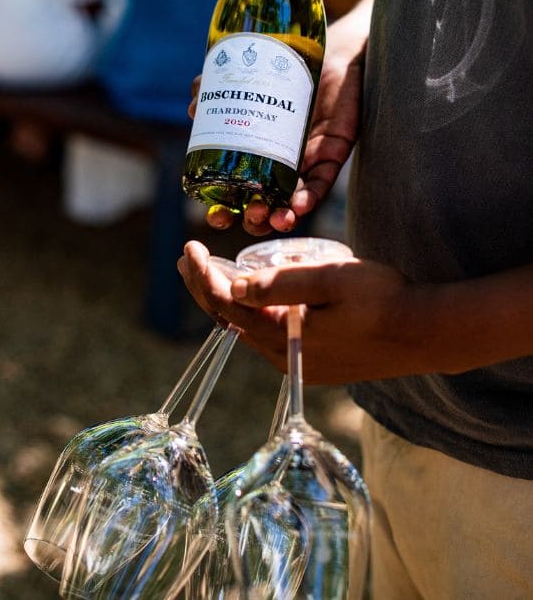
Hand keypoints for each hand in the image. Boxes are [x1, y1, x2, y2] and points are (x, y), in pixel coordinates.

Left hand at [179, 239, 417, 383]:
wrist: (424, 334)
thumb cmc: (382, 298)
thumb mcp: (331, 279)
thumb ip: (281, 282)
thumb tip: (234, 287)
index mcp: (281, 335)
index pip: (226, 304)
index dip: (202, 276)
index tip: (189, 247)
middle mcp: (281, 357)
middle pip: (229, 320)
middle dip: (204, 287)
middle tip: (187, 259)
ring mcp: (296, 363)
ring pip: (247, 329)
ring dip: (226, 300)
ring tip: (209, 273)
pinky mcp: (311, 363)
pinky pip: (267, 336)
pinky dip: (250, 312)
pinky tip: (250, 296)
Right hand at [187, 11, 366, 235]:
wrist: (337, 49)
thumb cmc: (290, 65)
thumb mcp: (251, 76)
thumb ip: (222, 87)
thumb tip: (194, 106)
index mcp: (259, 153)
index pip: (240, 193)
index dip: (226, 210)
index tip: (215, 216)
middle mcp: (283, 163)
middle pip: (267, 204)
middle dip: (254, 219)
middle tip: (245, 215)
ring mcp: (308, 160)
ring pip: (295, 201)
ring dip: (282, 216)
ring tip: (273, 218)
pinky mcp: (333, 152)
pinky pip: (323, 182)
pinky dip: (311, 196)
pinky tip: (299, 205)